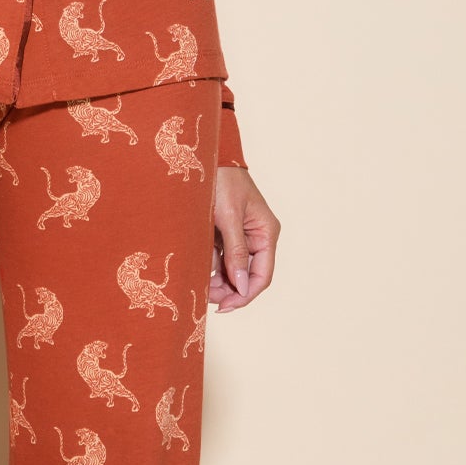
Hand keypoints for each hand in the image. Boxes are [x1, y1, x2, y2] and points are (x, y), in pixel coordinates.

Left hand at [209, 165, 277, 310]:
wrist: (205, 157)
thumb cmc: (221, 181)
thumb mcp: (228, 218)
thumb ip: (236, 252)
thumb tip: (242, 286)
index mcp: (266, 233)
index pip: (262, 276)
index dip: (245, 295)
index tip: (224, 307)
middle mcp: (257, 237)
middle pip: (247, 276)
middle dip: (228, 289)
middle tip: (207, 298)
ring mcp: (242, 236)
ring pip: (232, 269)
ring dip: (217, 279)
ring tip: (200, 282)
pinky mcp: (226, 233)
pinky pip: (221, 257)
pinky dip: (210, 264)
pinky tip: (199, 267)